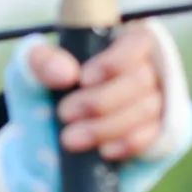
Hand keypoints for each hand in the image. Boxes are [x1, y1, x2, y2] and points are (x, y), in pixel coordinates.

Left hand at [28, 22, 161, 160]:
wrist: (51, 142)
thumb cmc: (46, 94)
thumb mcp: (32, 72)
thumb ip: (40, 62)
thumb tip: (66, 72)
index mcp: (122, 45)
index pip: (139, 41)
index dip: (115, 60)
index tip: (83, 79)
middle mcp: (148, 71)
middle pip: (141, 79)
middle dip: (99, 101)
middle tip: (65, 114)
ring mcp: (158, 103)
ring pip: (147, 109)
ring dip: (106, 126)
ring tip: (71, 138)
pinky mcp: (159, 135)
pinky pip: (155, 137)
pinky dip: (128, 143)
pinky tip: (103, 150)